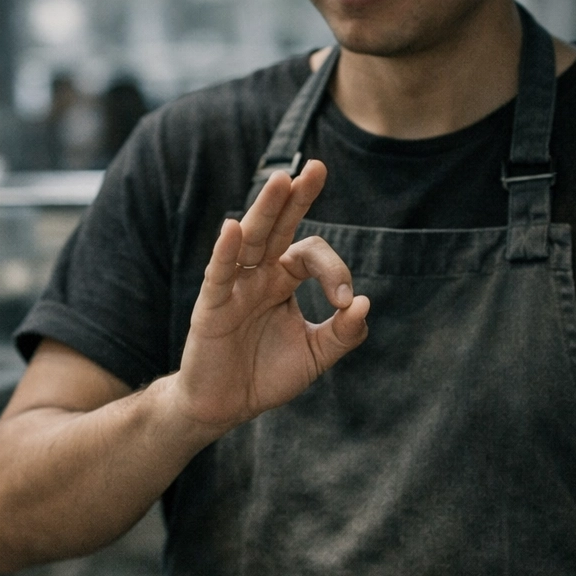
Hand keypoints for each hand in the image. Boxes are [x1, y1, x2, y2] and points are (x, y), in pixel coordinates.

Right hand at [171, 160, 368, 432]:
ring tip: (281, 180)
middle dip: (296, 198)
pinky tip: (231, 228)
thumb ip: (344, 333)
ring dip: (265, 210)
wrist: (225, 407)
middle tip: (316, 167)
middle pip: (276, 228)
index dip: (334, 271)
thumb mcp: (316, 356)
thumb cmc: (265, 376)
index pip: (310, 254)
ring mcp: (233, 288)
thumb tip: (364, 303)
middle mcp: (257, 276)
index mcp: (282, 280)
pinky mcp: (211, 307)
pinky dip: (224, 252)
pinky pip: (219, 275)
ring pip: (249, 240)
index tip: (344, 303)